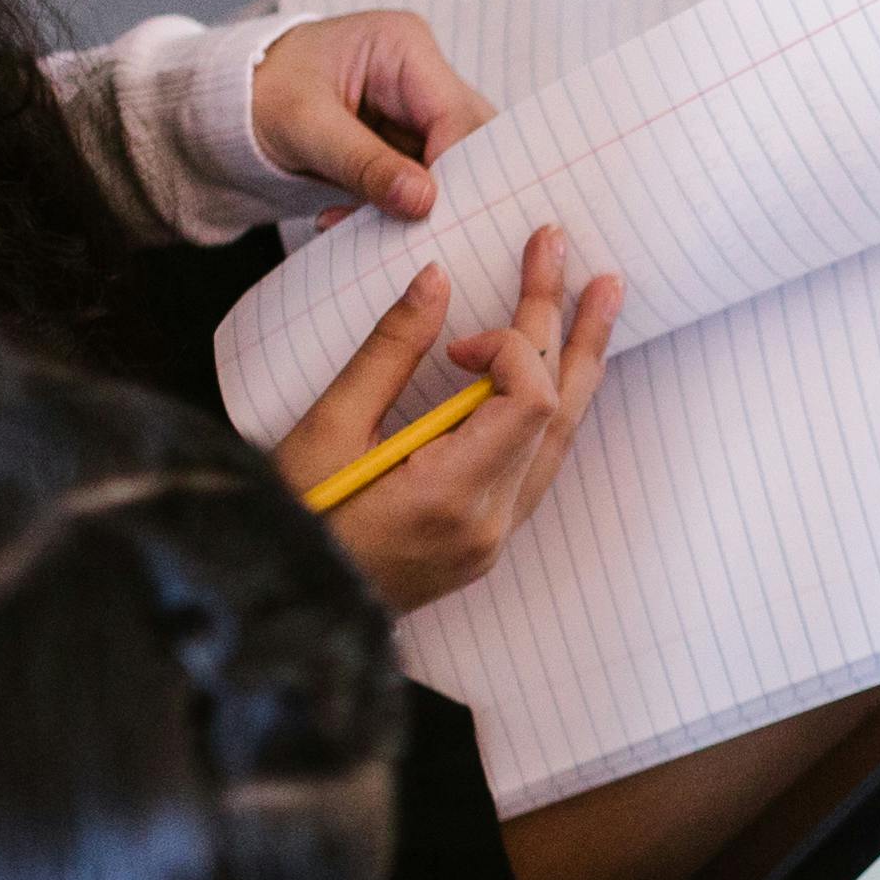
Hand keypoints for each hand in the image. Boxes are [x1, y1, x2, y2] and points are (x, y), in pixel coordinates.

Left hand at [249, 10, 488, 219]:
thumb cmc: (260, 92)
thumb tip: (423, 202)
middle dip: (448, 193)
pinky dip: (397, 212)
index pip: (455, 115)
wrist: (229, 105)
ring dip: (421, 208)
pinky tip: (361, 228)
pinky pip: (422, 183)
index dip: (457, 171)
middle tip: (426, 239)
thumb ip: (363, 163)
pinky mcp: (406, 143)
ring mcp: (417, 110)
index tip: (438, 220)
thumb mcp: (304, 128)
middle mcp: (422, 74)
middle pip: (469, 140)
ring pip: (452, 168)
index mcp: (404, 46)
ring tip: (382, 239)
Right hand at [274, 222, 620, 611]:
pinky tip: (559, 377)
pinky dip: (548, 413)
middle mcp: (487, 524)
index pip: (528, 402)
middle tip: (593, 272)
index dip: (510, 347)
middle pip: (556, 414)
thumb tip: (436, 281)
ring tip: (598, 306)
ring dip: (576, 370)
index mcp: (450, 497)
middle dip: (571, 333)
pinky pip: (535, 467)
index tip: (457, 342)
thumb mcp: (327, 431)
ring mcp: (490, 540)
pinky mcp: (481, 544)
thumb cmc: (287, 524)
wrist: (281, 608)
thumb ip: (389, 352)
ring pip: (556, 443)